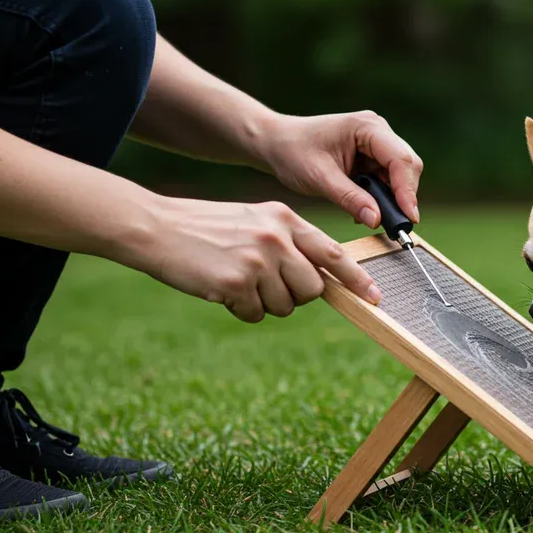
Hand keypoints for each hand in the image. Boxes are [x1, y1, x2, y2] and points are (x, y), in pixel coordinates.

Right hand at [132, 197, 380, 321]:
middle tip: (265, 283)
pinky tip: (222, 288)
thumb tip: (323, 279)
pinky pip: (256, 314)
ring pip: (286, 306)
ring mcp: (258, 260)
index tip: (376, 297)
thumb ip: (289, 243)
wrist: (156, 227)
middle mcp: (277, 238)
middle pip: (313, 289)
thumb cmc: (207, 228)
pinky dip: (241, 309)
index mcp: (285, 219)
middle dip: (295, 295)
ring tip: (238, 280)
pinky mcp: (237, 282)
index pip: (334, 253)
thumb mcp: (256, 221)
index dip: (357, 279)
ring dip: (264, 303)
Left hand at [255, 111, 421, 227]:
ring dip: (392, 198)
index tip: (409, 218)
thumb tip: (376, 220)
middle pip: (408, 166)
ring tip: (372, 217)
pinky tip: (365, 209)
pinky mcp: (373, 156)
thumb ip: (350, 199)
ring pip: (401, 175)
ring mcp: (377, 143)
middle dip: (404, 196)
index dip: (407, 190)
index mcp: (366, 127)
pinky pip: (388, 179)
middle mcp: (378, 131)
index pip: (400, 159)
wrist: (276, 143)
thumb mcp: (319, 178)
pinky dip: (382, 197)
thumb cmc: (293, 152)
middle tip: (395, 225)